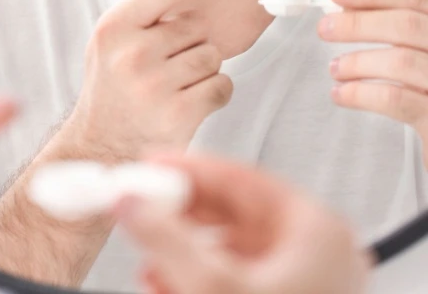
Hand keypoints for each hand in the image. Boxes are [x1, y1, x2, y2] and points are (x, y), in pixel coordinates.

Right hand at [62, 0, 243, 161]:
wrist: (99, 147)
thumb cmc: (113, 88)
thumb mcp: (112, 42)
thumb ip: (147, 18)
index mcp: (115, 25)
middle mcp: (132, 51)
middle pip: (197, 28)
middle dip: (190, 46)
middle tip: (162, 70)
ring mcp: (154, 84)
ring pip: (213, 57)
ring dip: (202, 72)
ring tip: (170, 90)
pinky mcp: (177, 114)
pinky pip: (222, 86)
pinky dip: (214, 94)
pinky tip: (186, 106)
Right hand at [115, 154, 369, 293]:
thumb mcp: (214, 287)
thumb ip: (166, 237)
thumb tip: (131, 202)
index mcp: (315, 232)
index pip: (240, 178)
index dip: (188, 170)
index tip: (148, 165)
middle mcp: (313, 254)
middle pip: (231, 213)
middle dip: (178, 214)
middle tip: (139, 205)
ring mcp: (301, 284)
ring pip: (227, 248)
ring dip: (179, 249)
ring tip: (145, 252)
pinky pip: (230, 279)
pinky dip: (193, 277)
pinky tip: (160, 283)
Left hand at [320, 0, 427, 166]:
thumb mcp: (420, 51)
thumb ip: (395, 28)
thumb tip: (344, 7)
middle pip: (407, 24)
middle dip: (357, 24)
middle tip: (325, 29)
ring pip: (401, 61)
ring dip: (357, 61)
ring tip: (336, 68)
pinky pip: (395, 99)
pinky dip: (359, 93)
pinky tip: (341, 94)